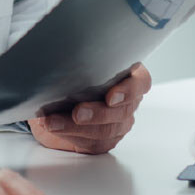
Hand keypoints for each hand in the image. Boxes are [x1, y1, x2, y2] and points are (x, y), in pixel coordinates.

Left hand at [28, 62, 151, 153]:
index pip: (141, 82)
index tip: (110, 97)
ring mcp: (118, 122)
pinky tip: (54, 127)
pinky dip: (70, 134)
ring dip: (76, 127)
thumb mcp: (77, 58)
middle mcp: (128, 100)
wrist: (59, 93)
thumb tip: (59, 51)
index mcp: (129, 74)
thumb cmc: (73, 69)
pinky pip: (92, 142)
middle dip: (97, 114)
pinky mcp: (104, 139)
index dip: (129, 90)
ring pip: (106, 130)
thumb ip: (79, 57)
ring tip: (54, 122)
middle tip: (76, 112)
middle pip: (122, 111)